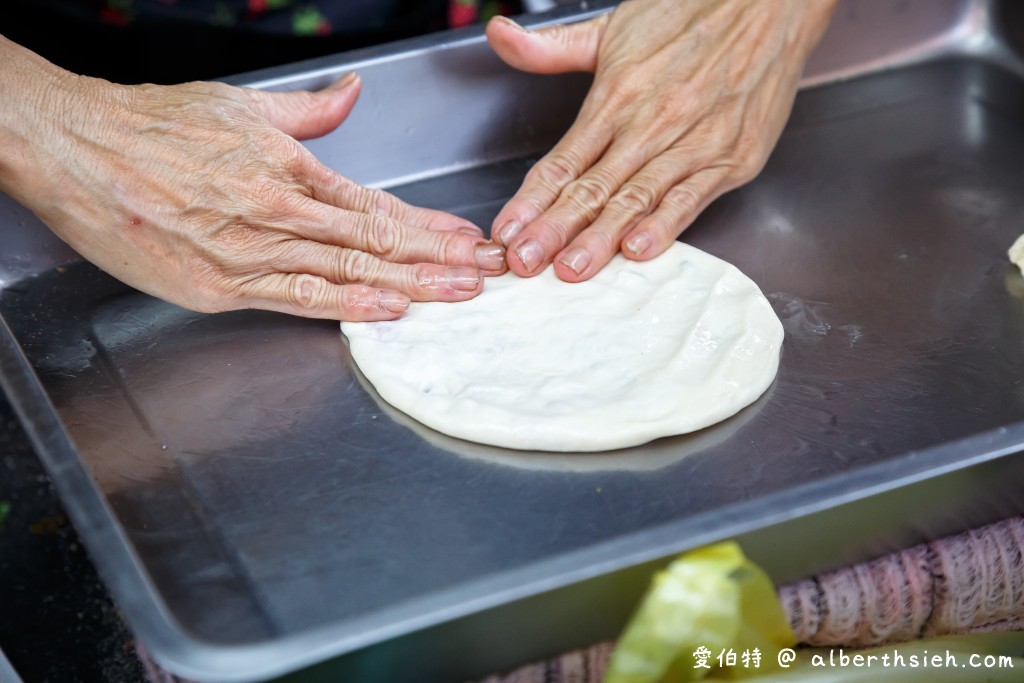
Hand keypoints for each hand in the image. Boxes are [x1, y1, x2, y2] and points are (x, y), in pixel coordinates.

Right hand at [0, 41, 505, 319]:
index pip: (379, 204)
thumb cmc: (152, 126)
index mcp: (290, 167)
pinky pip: (295, 298)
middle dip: (440, 259)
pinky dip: (346, 306)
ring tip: (460, 294)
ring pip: (348, 271)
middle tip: (490, 274)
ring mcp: (250, 251)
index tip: (469, 239)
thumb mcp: (240, 104)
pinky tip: (388, 312)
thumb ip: (307, 111)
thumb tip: (352, 96)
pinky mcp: (217, 285)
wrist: (74, 147)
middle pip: (377, 241)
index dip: (430, 225)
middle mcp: (280, 210)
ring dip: (411, 284)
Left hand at [486, 0, 835, 280]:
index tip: (506, 232)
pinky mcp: (731, 158)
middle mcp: (649, 122)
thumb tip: (499, 35)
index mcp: (615, 96)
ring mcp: (692, 143)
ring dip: (601, 238)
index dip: (531, 200)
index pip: (562, 160)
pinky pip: (691, 197)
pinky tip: (640, 249)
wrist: (770, 0)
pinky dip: (666, 225)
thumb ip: (552, 47)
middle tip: (525, 264)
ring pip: (635, 198)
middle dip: (554, 230)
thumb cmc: (690, 15)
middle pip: (592, 188)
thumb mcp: (612, 27)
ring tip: (571, 269)